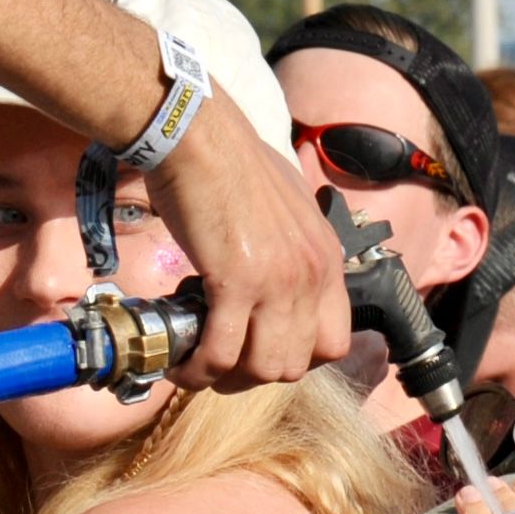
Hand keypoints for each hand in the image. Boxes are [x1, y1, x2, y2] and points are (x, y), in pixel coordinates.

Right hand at [148, 117, 350, 390]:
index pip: (334, 344)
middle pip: (295, 364)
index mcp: (327, 258)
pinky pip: (221, 352)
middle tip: (219, 362)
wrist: (197, 136)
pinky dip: (197, 368)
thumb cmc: (230, 164)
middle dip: (253, 373)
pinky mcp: (236, 281)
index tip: (258, 350)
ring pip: (262, 368)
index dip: (295, 358)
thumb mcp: (286, 209)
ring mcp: (278, 280)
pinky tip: (180, 363)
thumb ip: (293, 249)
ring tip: (197, 364)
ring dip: (225, 377)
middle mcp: (312, 274)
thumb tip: (275, 280)